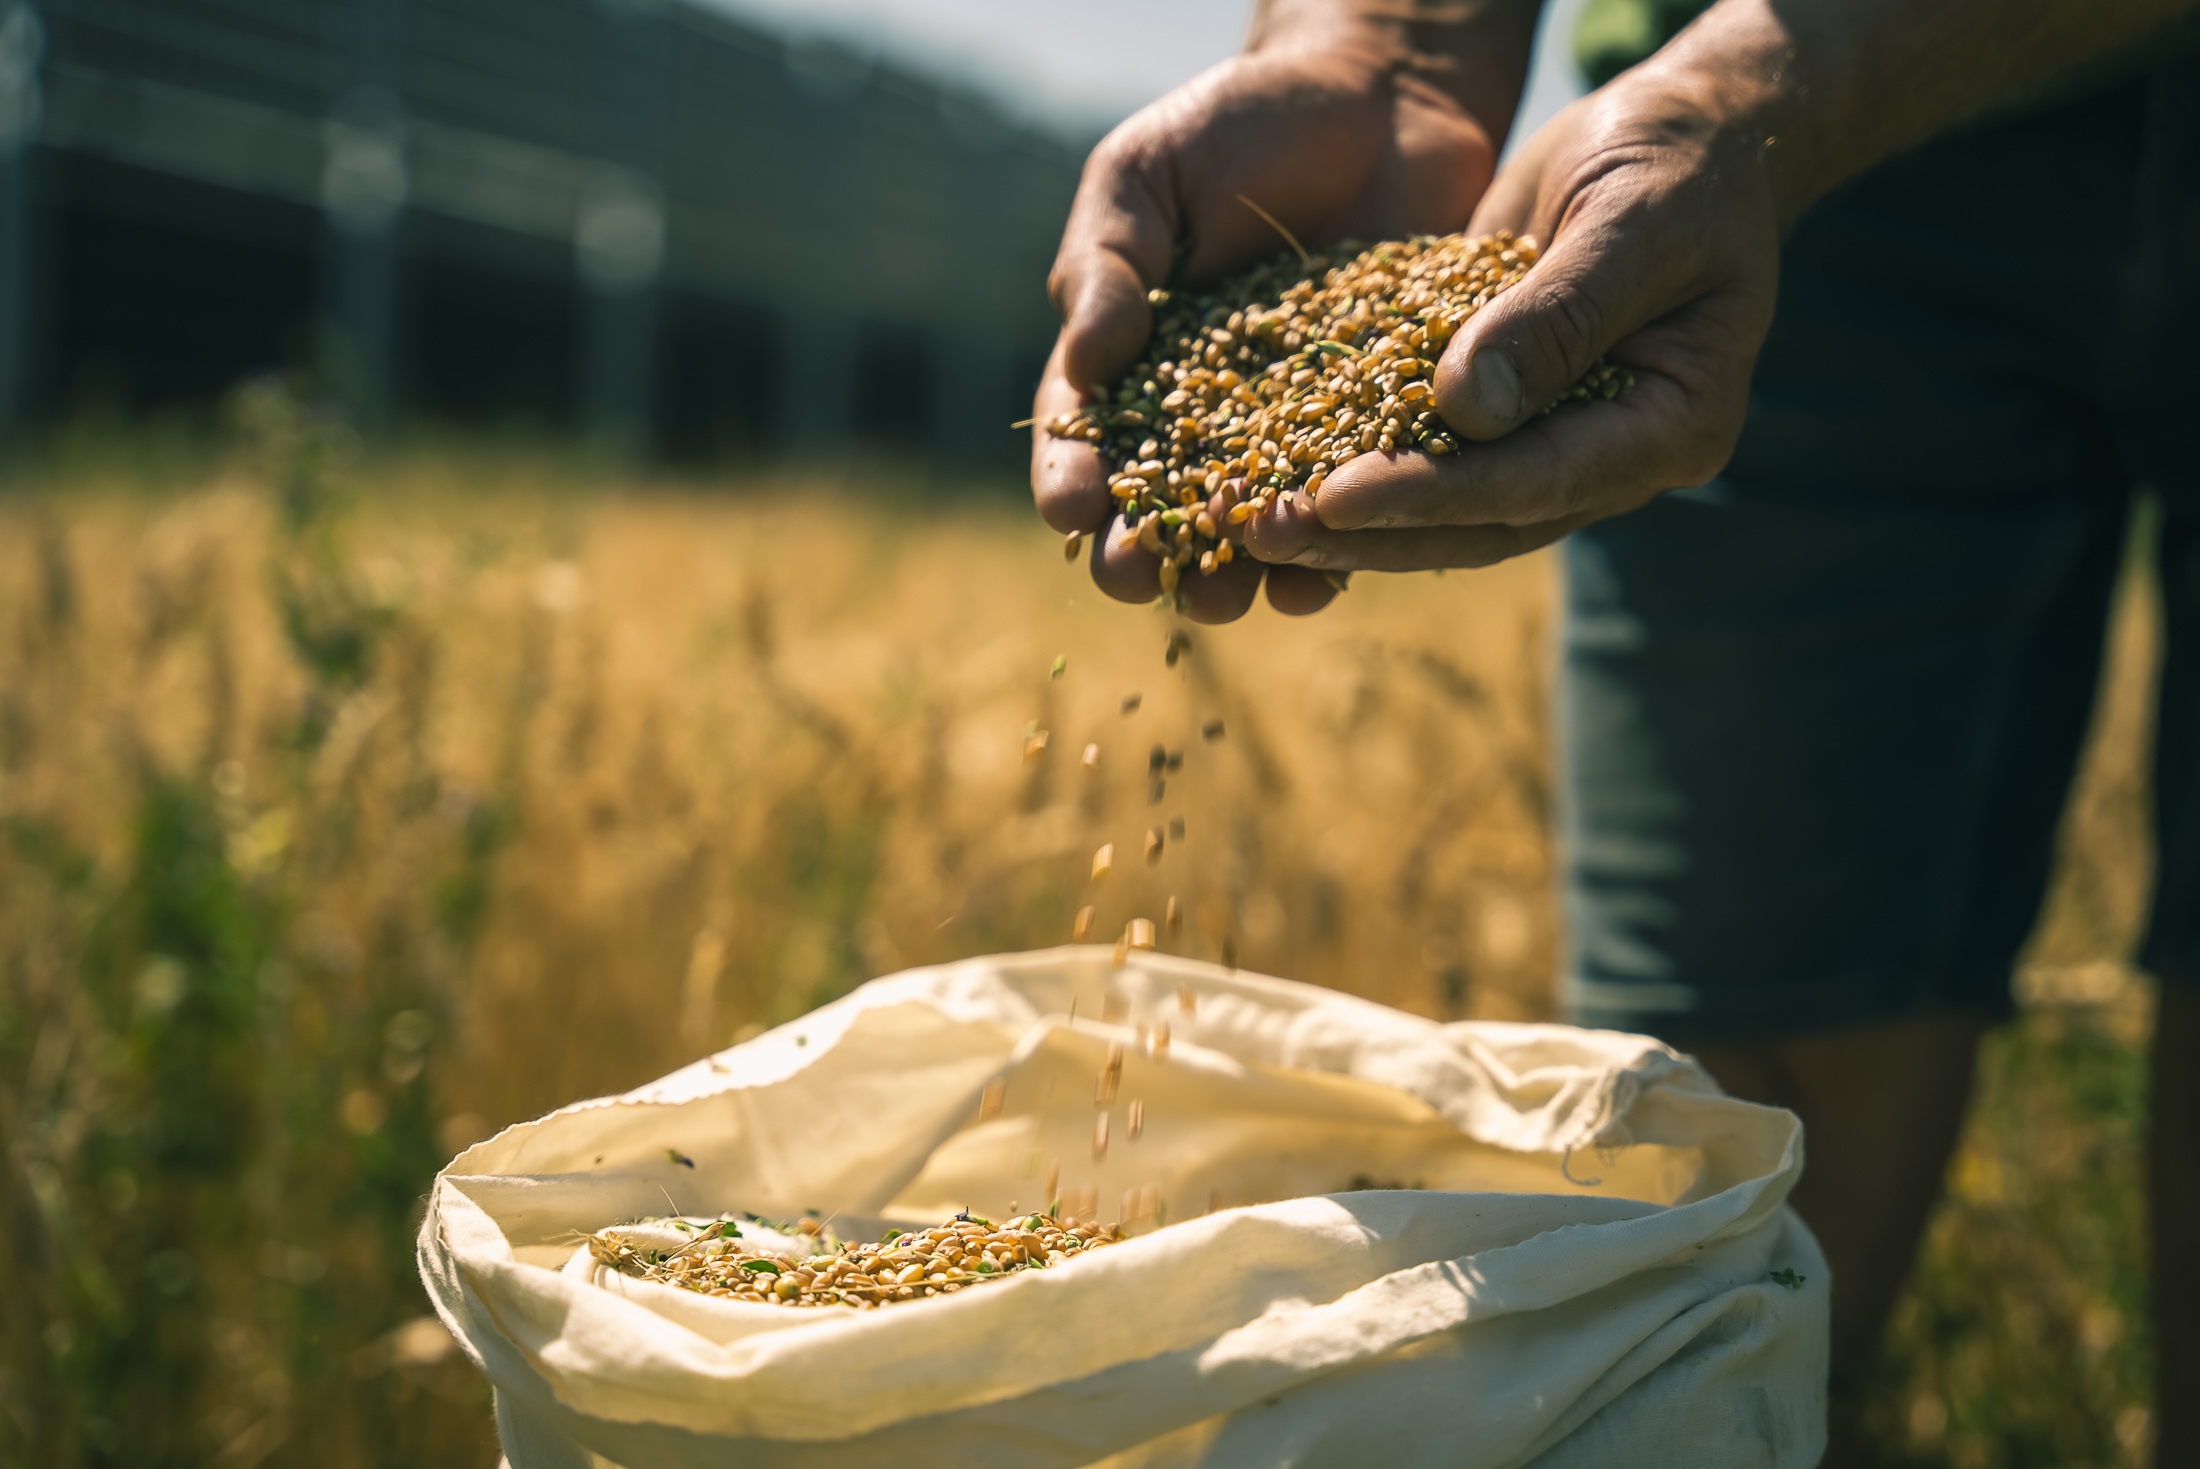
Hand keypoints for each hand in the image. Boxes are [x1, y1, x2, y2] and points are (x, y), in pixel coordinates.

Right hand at [1030, 41, 1507, 621]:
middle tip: (1137, 580)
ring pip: (1252, 523)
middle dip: (1144, 550)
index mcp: (1129, 360)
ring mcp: (1289, 428)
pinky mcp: (1373, 427)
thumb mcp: (1145, 176)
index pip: (1088, 434)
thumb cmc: (1236, 126)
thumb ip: (1107, 263)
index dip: (1071, 478)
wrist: (1379, 98)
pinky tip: (1328, 575)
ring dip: (1235, 571)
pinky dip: (1336, 544)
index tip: (1068, 513)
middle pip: (1162, 503)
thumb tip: (1086, 357)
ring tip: (1228, 600)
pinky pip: (1349, 501)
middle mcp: (1202, 412)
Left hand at [1240, 66, 1786, 573]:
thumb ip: (1557, 314)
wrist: (1680, 131)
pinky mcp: (1503, 410)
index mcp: (1674, 427)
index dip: (1434, 497)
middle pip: (1482, 521)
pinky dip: (1351, 460)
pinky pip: (1422, 450)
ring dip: (1348, 519)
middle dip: (1371, 533)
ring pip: (1444, 505)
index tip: (1337, 498)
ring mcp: (1556, 441)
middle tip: (1266, 533)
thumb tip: (1466, 410)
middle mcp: (1612, 457)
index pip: (1539, 483)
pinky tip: (1272, 473)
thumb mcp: (1632, 218)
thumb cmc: (1678, 160)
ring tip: (1252, 523)